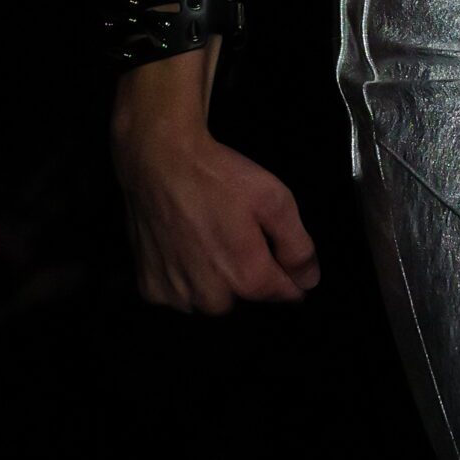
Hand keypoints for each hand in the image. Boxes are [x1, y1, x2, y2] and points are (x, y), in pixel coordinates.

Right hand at [113, 123, 320, 312]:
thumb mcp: (275, 200)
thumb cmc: (217, 176)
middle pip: (244, 299)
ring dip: (213, 280)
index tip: (274, 249)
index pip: (285, 294)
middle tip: (234, 235)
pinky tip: (183, 247)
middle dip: (246, 275)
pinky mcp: (150, 288)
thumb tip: (309, 281)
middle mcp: (212, 298)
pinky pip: (177, 295)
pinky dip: (182, 278)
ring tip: (207, 239)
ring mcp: (176, 296)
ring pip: (209, 300)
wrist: (157, 159)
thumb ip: (298, 247)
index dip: (286, 272)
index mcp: (247, 278)